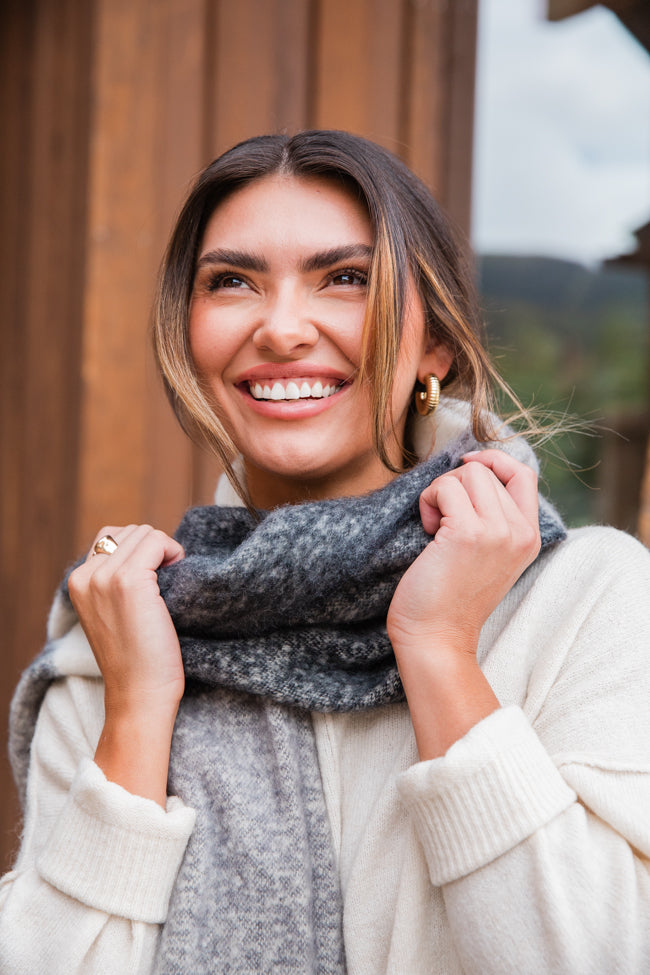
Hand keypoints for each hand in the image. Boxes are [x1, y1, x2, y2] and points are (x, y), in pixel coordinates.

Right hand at [68, 524, 185, 716]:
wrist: (139, 694)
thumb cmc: (137, 658)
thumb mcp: (113, 612)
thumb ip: (115, 579)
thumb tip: (148, 544)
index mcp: (77, 581)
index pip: (112, 536)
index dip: (141, 551)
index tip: (156, 578)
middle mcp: (86, 576)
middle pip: (131, 531)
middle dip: (154, 549)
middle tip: (167, 582)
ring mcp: (105, 577)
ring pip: (145, 534)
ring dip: (165, 551)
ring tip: (170, 583)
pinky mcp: (129, 582)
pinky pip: (157, 542)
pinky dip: (173, 552)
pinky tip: (177, 575)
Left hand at [387, 450, 540, 655]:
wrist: (436, 637)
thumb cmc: (448, 596)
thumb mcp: (486, 555)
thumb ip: (492, 519)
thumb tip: (471, 470)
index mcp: (529, 537)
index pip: (524, 474)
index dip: (494, 459)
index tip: (467, 465)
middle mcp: (520, 533)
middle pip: (487, 471)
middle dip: (454, 485)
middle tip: (441, 521)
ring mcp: (497, 532)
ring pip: (469, 473)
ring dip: (440, 491)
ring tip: (435, 526)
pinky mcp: (468, 533)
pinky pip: (445, 488)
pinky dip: (428, 501)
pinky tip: (427, 531)